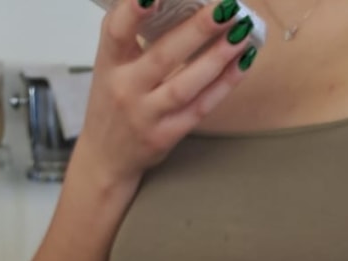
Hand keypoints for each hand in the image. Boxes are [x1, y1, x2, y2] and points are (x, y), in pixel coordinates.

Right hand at [79, 0, 257, 190]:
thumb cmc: (112, 102)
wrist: (106, 158)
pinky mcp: (165, 136)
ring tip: (241, 33)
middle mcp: (125, 89)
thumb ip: (131, 32)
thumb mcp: (110, 65)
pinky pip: (199, 108)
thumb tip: (173, 2)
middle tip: (225, 8)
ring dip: (217, 58)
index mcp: (109, 63)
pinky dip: (223, 85)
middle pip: (163, 57)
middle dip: (197, 30)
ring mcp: (145, 116)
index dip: (133, 11)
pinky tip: (241, 63)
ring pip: (185, 85)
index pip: (116, 32)